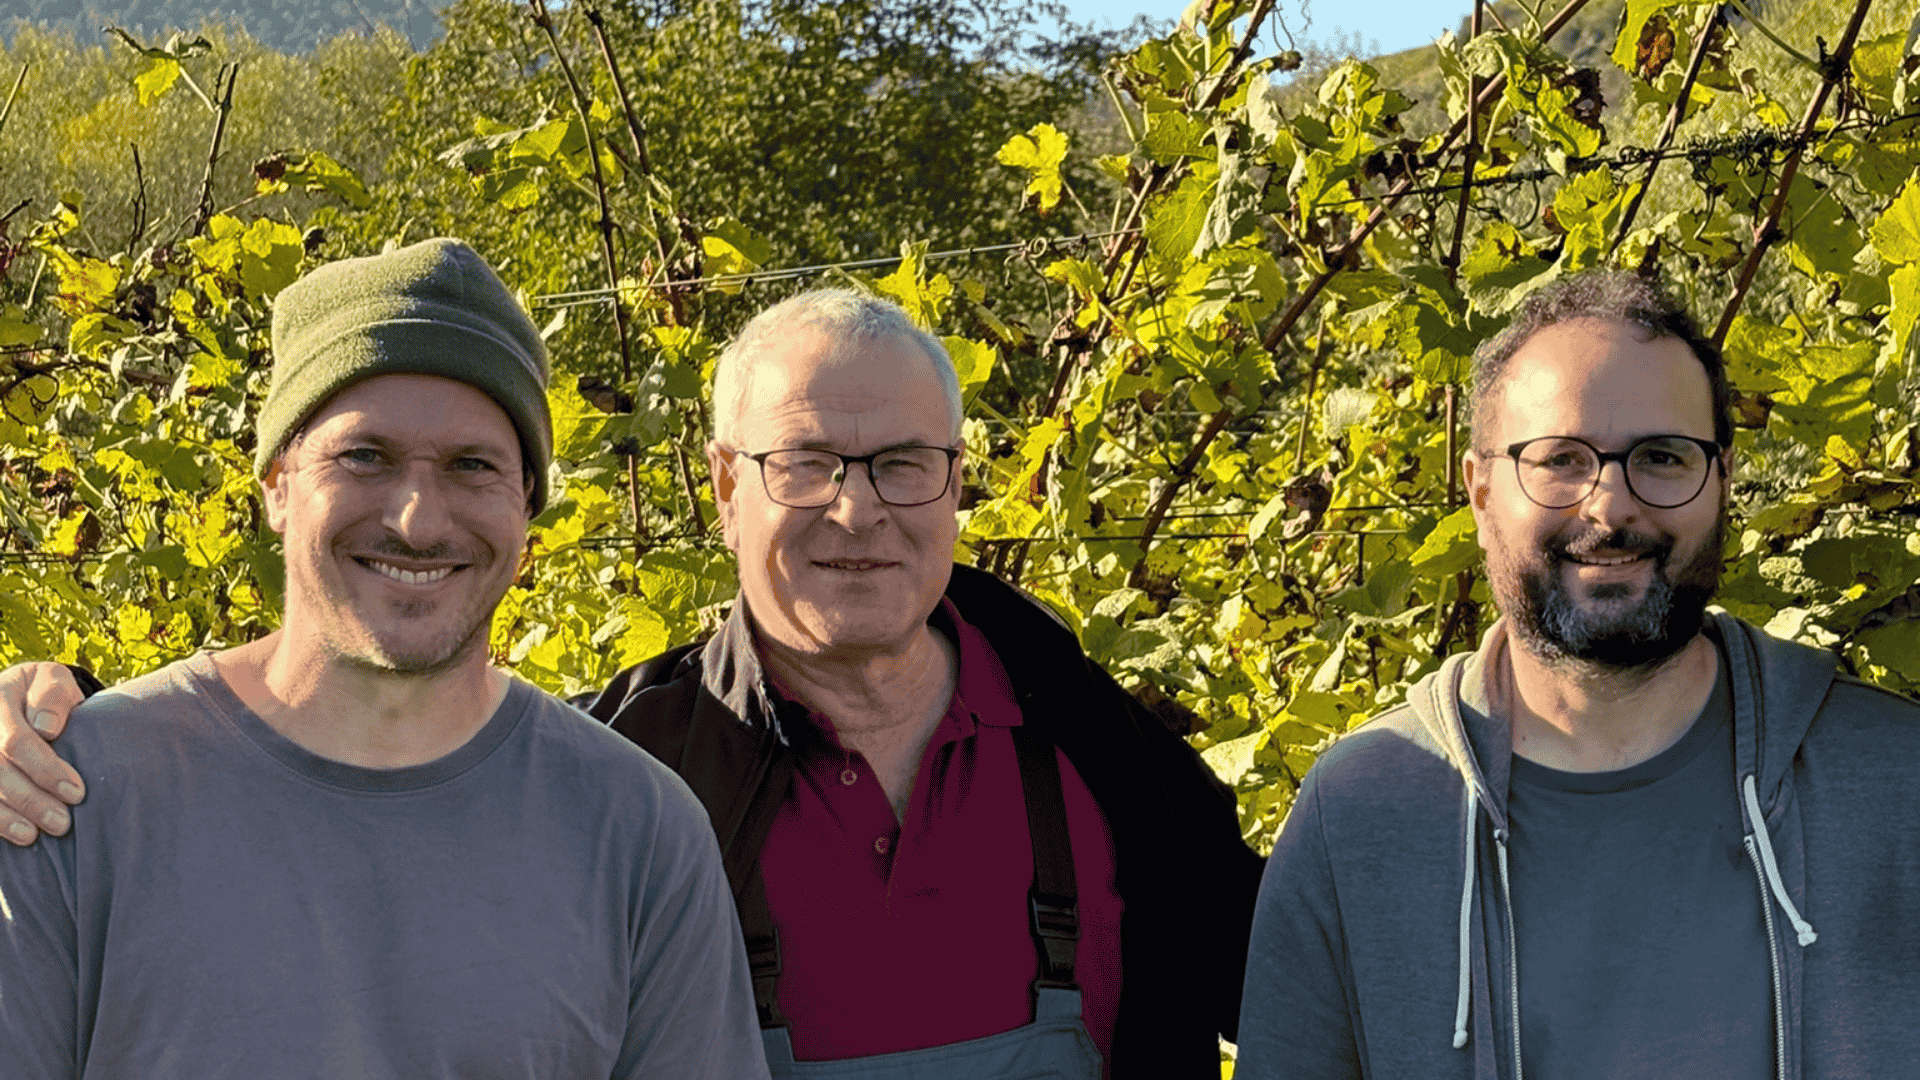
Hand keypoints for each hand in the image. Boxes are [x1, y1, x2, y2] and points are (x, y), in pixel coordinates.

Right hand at [0, 662, 86, 845]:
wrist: (16, 696)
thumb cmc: (43, 694)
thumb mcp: (52, 681)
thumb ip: (52, 696)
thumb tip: (46, 728)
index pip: (16, 742)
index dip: (45, 770)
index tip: (76, 793)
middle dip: (30, 800)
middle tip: (61, 822)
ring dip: (7, 815)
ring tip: (33, 835)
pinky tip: (13, 834)